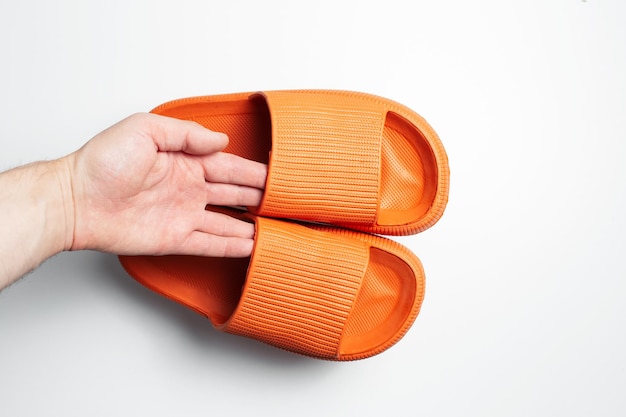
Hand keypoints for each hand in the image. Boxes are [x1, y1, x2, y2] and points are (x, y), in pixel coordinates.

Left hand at [64, 113, 266, 256]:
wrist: (76, 200)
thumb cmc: (103, 162)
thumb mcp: (145, 129)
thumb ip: (186, 134)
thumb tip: (220, 141)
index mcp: (184, 161)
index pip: (228, 165)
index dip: (253, 171)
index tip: (277, 176)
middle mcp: (188, 188)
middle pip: (234, 193)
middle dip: (259, 197)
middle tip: (285, 202)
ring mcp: (183, 215)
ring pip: (228, 221)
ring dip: (251, 225)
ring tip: (277, 228)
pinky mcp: (175, 239)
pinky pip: (211, 243)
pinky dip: (232, 246)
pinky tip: (252, 247)